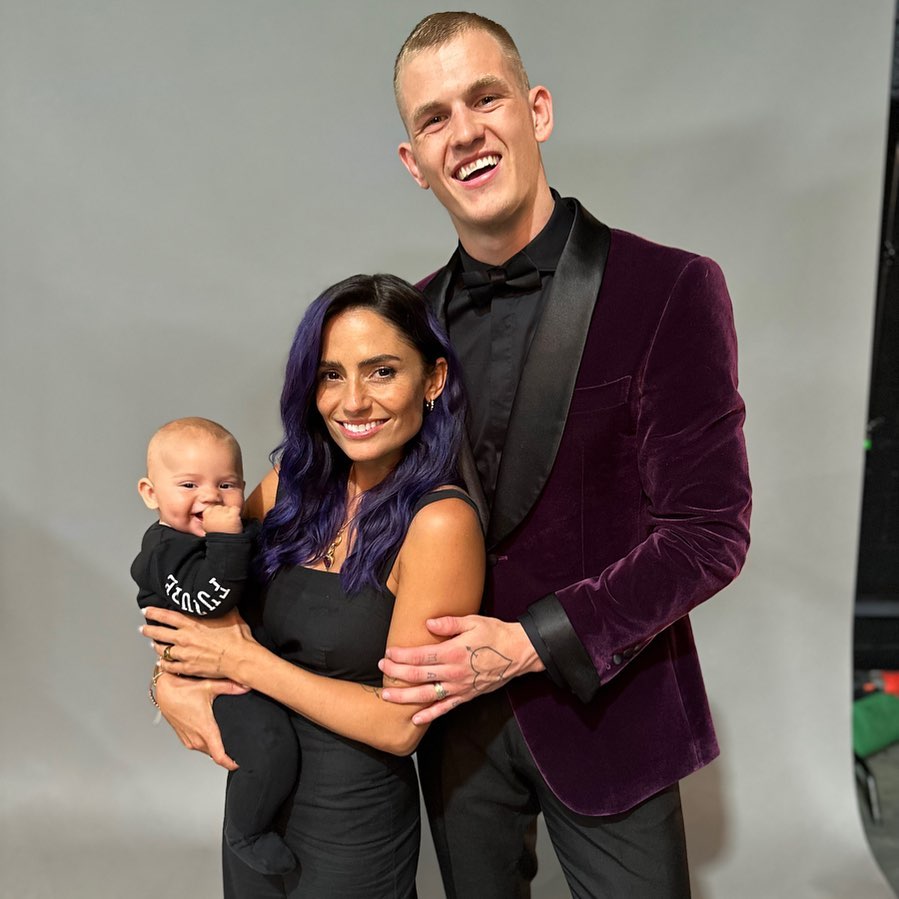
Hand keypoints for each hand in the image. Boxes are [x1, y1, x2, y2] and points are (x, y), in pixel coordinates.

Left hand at [141, 607, 253, 679]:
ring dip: (156, 647)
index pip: (167, 616)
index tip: (146, 610)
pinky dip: (164, 664)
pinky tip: (162, 662)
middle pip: (159, 633)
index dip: (154, 612)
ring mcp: (184, 654)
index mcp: (192, 624)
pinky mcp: (188, 668)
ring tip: (153, 645)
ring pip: (162, 650)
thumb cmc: (237, 637)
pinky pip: (170, 666)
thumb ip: (219, 607)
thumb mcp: (230, 614)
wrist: (239, 658)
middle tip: (142, 628)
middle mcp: (184, 639)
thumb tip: (219, 599)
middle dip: (148, 630)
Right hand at [156, 671, 247, 769]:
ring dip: (215, 748)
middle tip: (238, 748)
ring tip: (227, 742)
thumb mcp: (210, 686)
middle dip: (226, 754)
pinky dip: (206, 743)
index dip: (230, 763)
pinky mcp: (184, 737)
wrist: (164, 691)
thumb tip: (246, 685)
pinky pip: (198, 746)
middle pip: (214, 754)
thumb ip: (230, 687)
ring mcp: (188, 739)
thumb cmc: (183, 690)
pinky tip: (210, 734)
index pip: (219, 756)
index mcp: (205, 730)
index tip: (238, 764)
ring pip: (206, 750)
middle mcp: (196, 738)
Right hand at [201, 505, 241, 533]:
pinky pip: (236, 509)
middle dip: (225, 513)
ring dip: (231, 514)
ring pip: (229, 508)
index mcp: (206, 513)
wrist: (224, 544)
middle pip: (222, 507)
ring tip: (229, 524)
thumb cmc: (217, 537)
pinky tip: (234, 522)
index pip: (213, 507)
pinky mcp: (232, 514)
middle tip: (225, 523)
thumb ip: (208, 518)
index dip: (218, 513)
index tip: (219, 520)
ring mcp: (224, 511)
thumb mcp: (207, 527)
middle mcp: (214, 510)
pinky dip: (237, 515)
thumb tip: (211, 512)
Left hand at [378, 615, 543, 724]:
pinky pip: (445, 708)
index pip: (420, 656)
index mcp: (454, 652)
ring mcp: (460, 687)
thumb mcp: (474, 621)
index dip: (402, 655)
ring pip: (426, 695)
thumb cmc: (495, 634)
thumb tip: (428, 623)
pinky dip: (429, 715)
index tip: (388, 652)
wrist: (519, 653)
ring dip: (404, 696)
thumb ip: (449, 623)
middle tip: (382, 668)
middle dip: (397, 672)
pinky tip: (415, 719)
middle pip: (418, 675)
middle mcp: (454, 672)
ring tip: (386, 695)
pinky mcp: (466, 696)